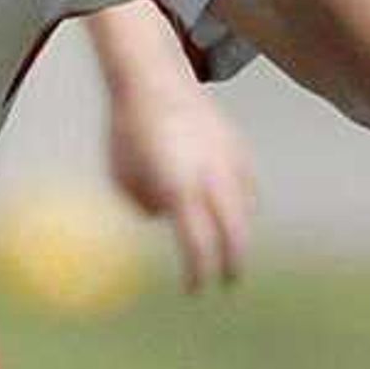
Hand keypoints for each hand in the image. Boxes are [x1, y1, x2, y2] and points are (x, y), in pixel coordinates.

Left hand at [104, 83, 255, 291]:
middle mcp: (210, 176)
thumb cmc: (128, 130)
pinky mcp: (237, 144)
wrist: (151, 79)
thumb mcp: (123, 176)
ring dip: (237, 229)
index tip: (195, 289)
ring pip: (245, 208)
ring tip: (226, 244)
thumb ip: (145, 204)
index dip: (198, 272)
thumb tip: (165, 218)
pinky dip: (241, 200)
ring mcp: (228, 159)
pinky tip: (231, 207)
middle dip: (232, 261)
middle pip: (233, 233)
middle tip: (227, 281)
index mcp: (179, 189)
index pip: (197, 244)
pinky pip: (247, 184)